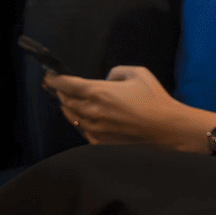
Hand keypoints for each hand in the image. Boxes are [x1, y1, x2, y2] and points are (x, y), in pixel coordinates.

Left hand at [47, 65, 214, 148]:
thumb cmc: (154, 99)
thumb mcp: (138, 73)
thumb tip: (107, 79)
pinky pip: (82, 131)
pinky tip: (84, 118)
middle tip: (57, 87)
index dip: (54, 80)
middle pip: (65, 101)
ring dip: (67, 107)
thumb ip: (116, 71)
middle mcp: (92, 112)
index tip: (48, 77)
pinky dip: (80, 122)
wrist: (167, 130)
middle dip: (60, 92)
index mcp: (99, 92)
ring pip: (71, 117)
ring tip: (68, 102)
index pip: (67, 85)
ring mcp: (94, 130)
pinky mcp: (99, 143)